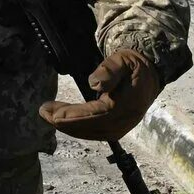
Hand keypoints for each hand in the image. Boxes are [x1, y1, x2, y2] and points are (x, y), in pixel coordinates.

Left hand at [38, 48, 160, 141]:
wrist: (149, 74)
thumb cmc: (132, 65)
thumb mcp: (122, 60)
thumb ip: (109, 70)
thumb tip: (94, 84)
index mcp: (129, 104)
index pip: (98, 114)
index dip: (75, 115)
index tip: (53, 112)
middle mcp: (127, 119)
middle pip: (94, 127)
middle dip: (66, 123)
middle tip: (44, 112)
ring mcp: (124, 125)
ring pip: (94, 133)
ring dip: (69, 128)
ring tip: (48, 116)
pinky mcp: (119, 127)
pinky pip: (97, 133)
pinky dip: (78, 130)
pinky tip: (63, 123)